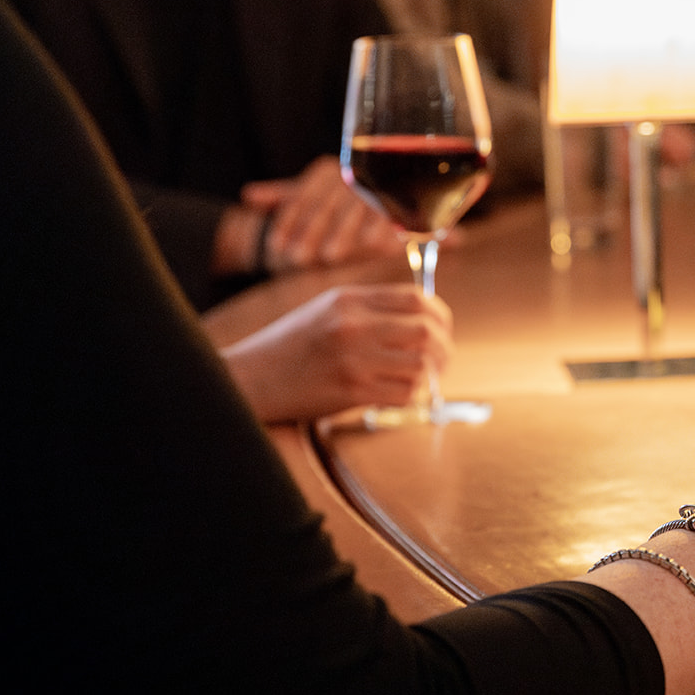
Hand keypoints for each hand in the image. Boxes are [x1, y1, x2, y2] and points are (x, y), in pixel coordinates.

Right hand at [217, 284, 452, 422]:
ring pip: (420, 365)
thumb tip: (423, 317)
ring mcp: (354, 359)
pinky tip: (399, 394)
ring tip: (420, 380)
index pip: (416, 298)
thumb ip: (370, 308)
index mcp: (349, 299)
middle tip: (442, 360)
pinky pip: (403, 393)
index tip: (442, 329)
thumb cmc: (290, 346)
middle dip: (444, 348)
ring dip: (428, 376)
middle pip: (426, 331)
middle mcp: (353, 325)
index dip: (440, 315)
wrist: (251, 378)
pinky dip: (411, 396)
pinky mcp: (351, 391)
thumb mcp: (326, 309)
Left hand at [238, 156, 408, 273]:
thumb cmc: (347, 204)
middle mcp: (354, 172)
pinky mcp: (409, 197)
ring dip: (345, 231)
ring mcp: (382, 182)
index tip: (276, 246)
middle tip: (299, 259)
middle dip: (313, 230)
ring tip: (331, 257)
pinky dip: (386, 228)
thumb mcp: (312, 197)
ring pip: (360, 205)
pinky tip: (375, 247)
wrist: (406, 187)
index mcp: (328, 171)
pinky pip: (396, 210)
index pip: (303, 195)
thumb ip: (284, 196)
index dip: (288, 221)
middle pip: (330, 202)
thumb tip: (249, 195)